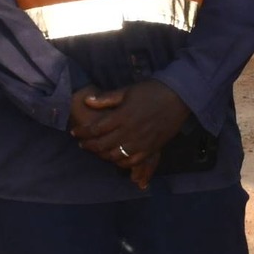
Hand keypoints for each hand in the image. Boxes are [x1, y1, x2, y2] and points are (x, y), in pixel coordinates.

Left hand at [69, 80, 191, 171]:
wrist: (178, 98)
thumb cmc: (151, 91)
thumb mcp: (127, 90)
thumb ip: (107, 98)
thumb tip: (87, 100)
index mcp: (122, 116)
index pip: (95, 129)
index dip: (82, 132)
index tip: (74, 132)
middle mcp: (129, 132)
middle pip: (102, 145)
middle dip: (89, 146)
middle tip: (82, 144)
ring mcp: (140, 143)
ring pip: (115, 156)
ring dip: (102, 155)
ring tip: (96, 150)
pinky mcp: (151, 149)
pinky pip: (132, 161)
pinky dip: (121, 162)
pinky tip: (116, 159)